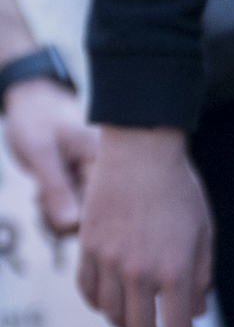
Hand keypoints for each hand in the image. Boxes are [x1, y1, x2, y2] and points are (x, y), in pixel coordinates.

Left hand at [2, 78, 98, 232]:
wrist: (33, 101)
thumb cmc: (37, 118)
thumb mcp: (40, 151)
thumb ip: (56, 188)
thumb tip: (70, 225)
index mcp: (105, 163)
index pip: (105, 209)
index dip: (76, 218)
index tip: (46, 200)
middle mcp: (108, 176)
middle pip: (96, 220)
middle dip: (62, 218)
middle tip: (39, 197)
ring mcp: (96, 184)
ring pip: (83, 221)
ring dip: (56, 216)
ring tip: (39, 194)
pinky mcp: (84, 188)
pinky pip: (75, 214)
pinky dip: (55, 212)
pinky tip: (43, 194)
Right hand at [77, 125, 214, 326]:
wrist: (141, 150)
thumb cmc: (180, 190)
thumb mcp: (203, 234)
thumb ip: (200, 278)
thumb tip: (195, 314)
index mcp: (174, 270)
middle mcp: (139, 271)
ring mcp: (109, 260)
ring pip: (112, 315)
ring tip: (140, 325)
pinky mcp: (89, 247)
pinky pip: (88, 290)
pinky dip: (99, 305)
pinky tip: (112, 304)